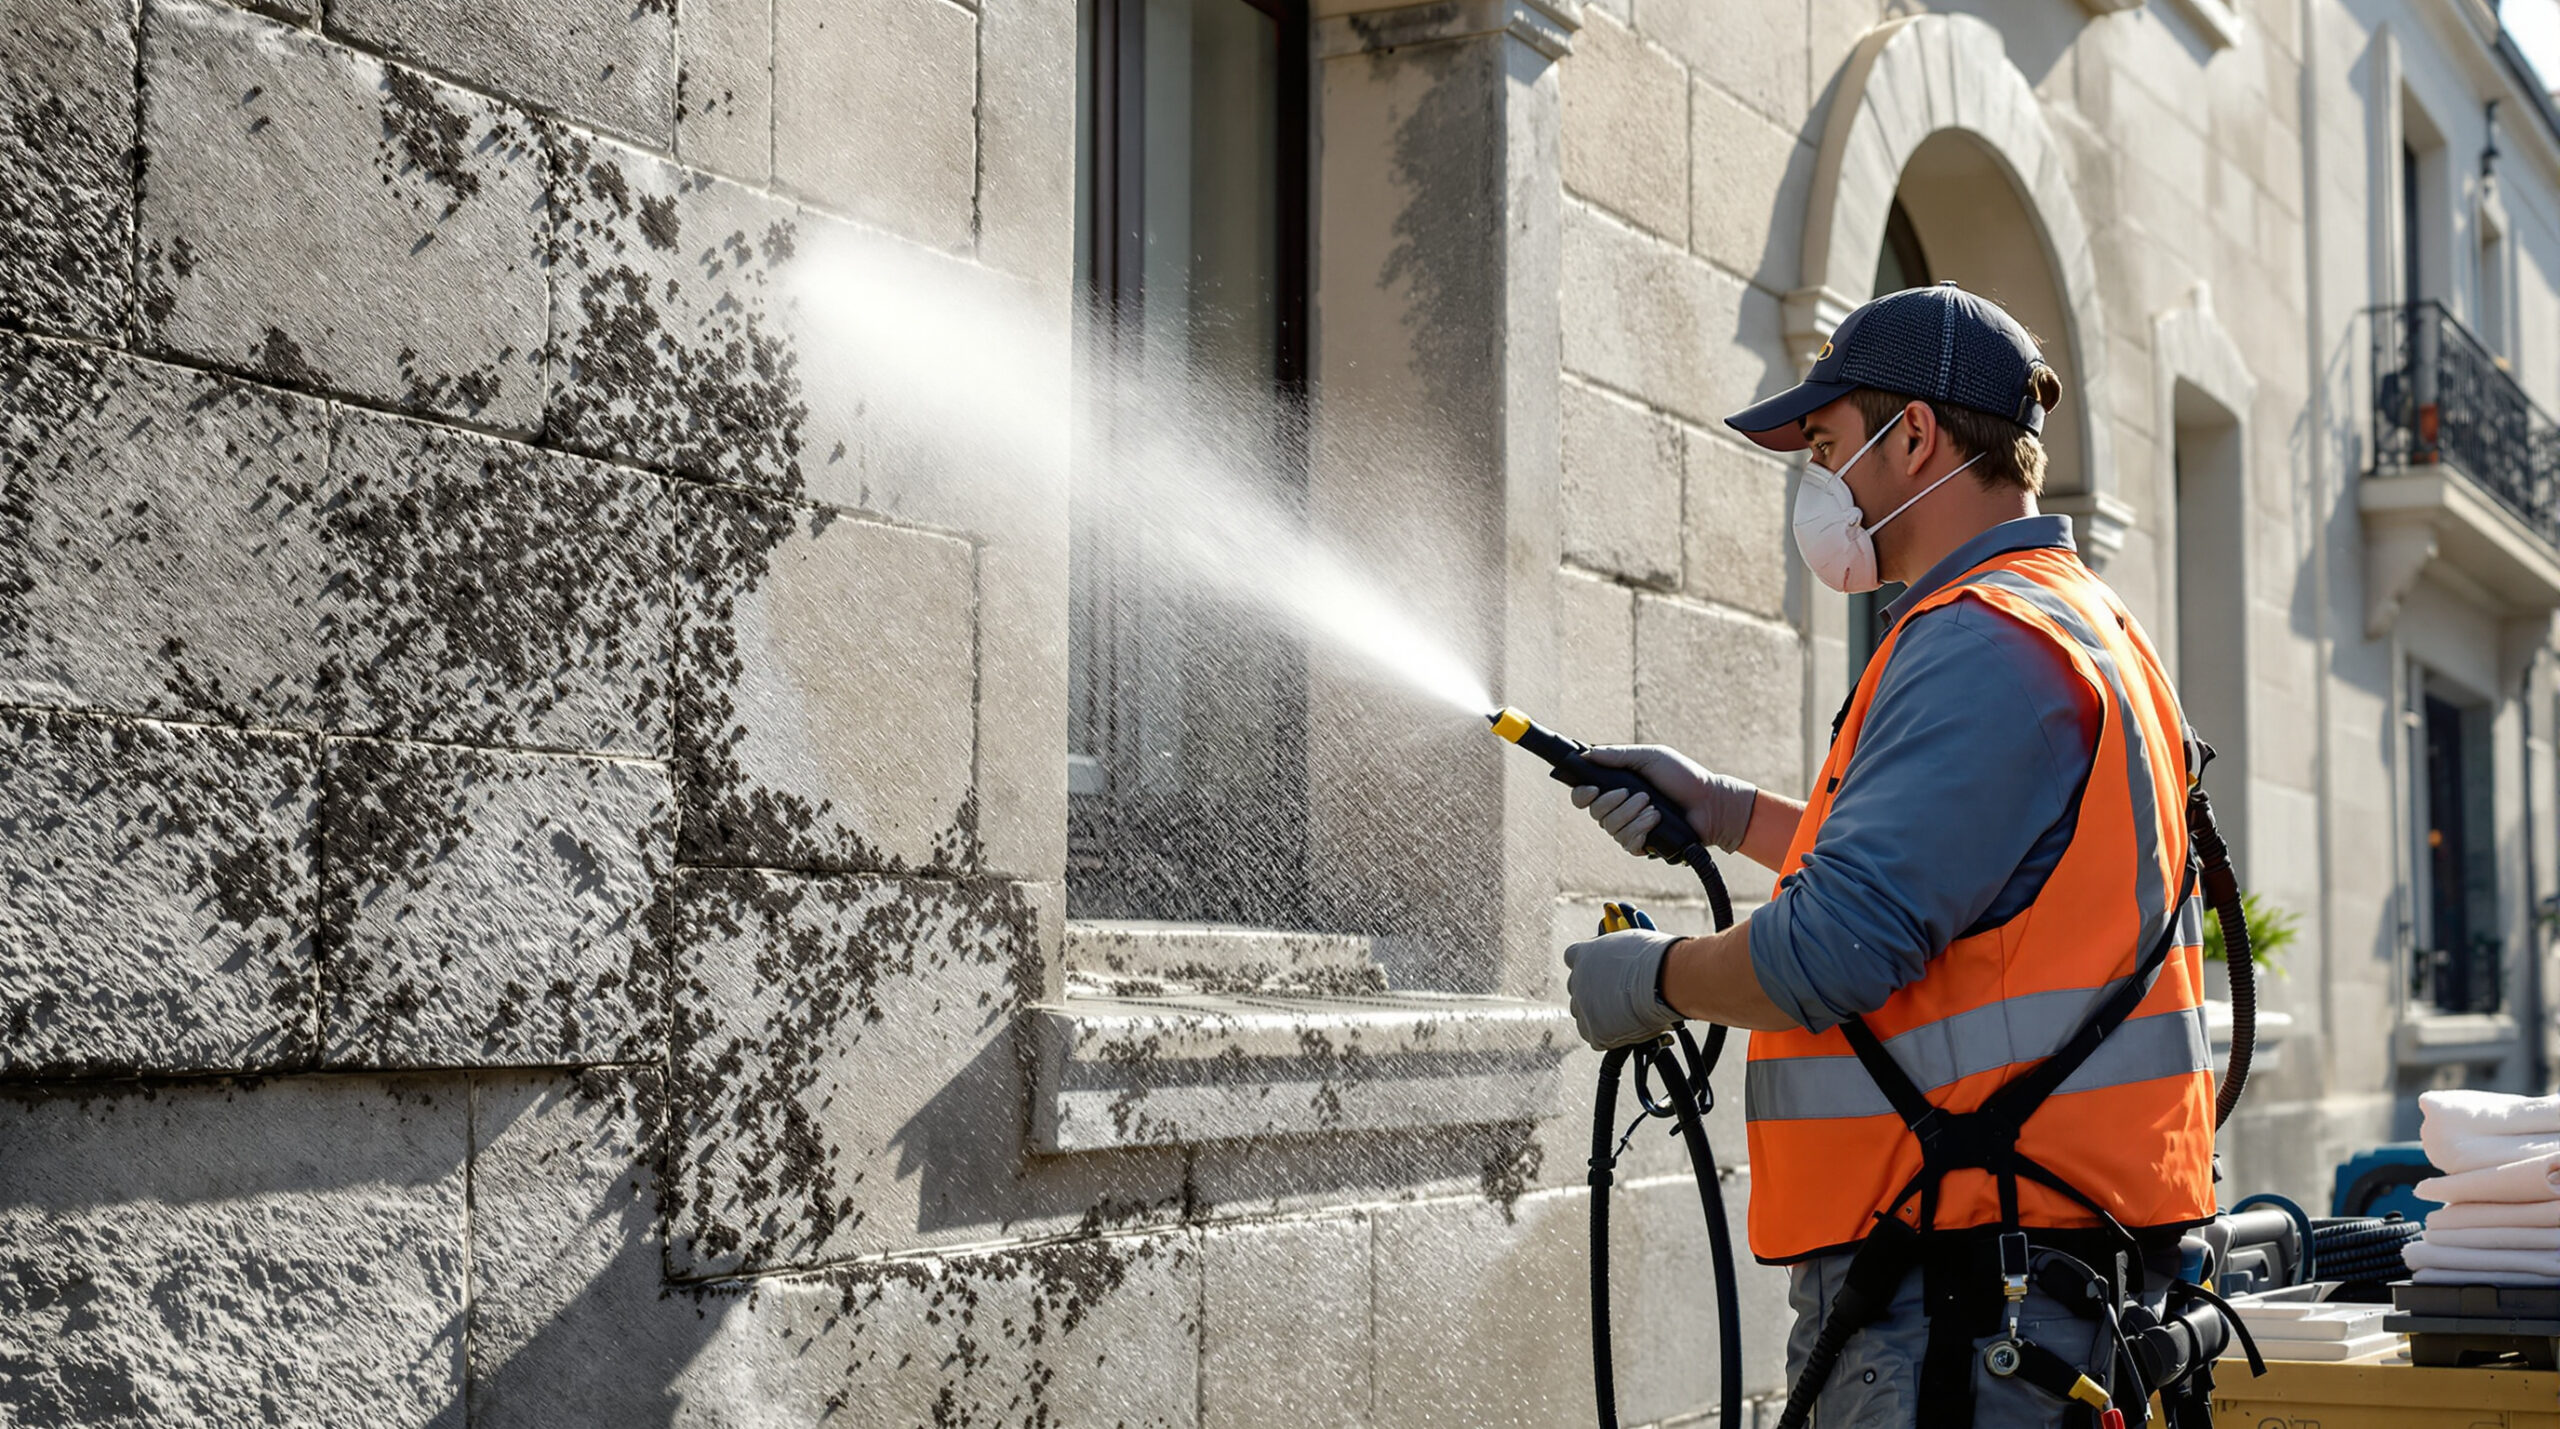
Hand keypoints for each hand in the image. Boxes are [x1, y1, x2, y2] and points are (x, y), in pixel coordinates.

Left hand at [1562, 929, 1682, 1048]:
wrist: (1664, 981)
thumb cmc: (1657, 959)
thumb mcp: (1631, 944)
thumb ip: (1618, 954)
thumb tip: (1625, 964)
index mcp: (1584, 954)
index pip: (1572, 958)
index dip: (1588, 967)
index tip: (1602, 971)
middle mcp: (1578, 980)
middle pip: (1578, 990)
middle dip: (1595, 994)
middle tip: (1619, 997)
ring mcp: (1584, 1006)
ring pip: (1584, 1016)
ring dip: (1601, 1017)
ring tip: (1629, 1015)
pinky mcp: (1594, 1031)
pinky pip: (1596, 1038)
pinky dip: (1610, 1037)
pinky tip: (1630, 1029)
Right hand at [1571, 745, 1723, 854]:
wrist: (1710, 802)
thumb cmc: (1683, 776)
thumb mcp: (1650, 757)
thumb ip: (1618, 755)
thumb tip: (1586, 754)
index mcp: (1617, 787)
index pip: (1584, 796)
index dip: (1582, 795)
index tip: (1594, 789)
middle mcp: (1620, 809)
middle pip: (1595, 813)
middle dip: (1615, 803)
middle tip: (1640, 794)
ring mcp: (1630, 828)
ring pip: (1611, 828)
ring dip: (1633, 815)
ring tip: (1654, 807)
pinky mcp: (1643, 844)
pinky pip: (1627, 843)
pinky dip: (1641, 830)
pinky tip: (1656, 820)